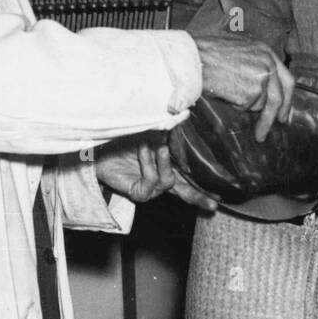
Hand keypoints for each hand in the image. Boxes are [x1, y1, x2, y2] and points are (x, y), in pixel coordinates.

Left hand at [95, 134, 217, 210]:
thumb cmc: (123, 139)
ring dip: (163, 160)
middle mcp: (161, 181)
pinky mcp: (139, 193)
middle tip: (214, 202)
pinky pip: (152, 180)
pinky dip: (148, 162)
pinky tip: (143, 150)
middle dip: (200, 197)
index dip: (204, 187)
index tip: (220, 197)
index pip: (190, 179)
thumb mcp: (150, 133)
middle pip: (186, 193)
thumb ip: (167, 132)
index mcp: (167, 168)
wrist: (97, 147)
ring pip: (169, 181)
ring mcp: (151, 189)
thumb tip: (184, 116)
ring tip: (158, 145)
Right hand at [193, 35, 294, 140]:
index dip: (287, 97)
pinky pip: (246, 107)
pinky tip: (224, 91)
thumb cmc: (207, 54)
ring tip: (227, 90)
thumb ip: (254, 65)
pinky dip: (235, 104)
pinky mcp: (252, 92)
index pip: (287, 79)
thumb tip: (262, 86)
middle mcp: (268, 64)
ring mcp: (261, 78)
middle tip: (277, 124)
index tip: (284, 110)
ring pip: (260, 104)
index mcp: (266, 52)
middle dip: (277, 114)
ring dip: (245, 104)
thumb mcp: (238, 50)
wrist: (193, 59)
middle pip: (279, 97)